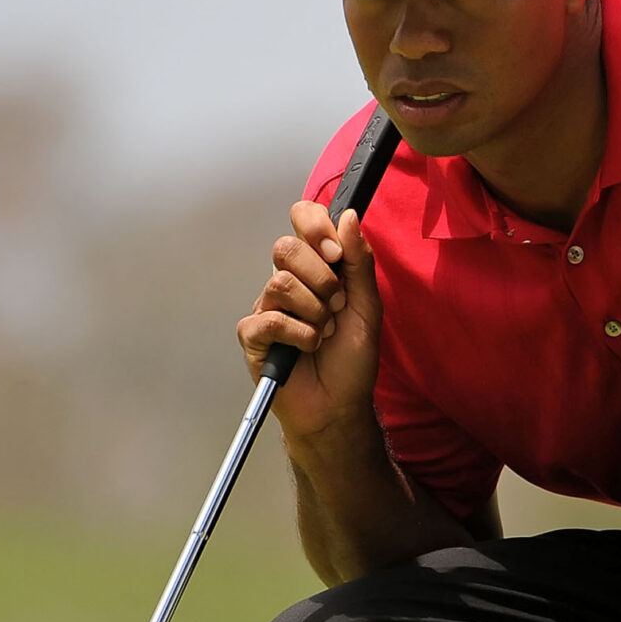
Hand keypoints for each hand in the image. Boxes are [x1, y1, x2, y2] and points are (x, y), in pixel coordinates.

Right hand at [237, 199, 383, 441]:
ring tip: (325, 332)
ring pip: (279, 283)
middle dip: (321, 278)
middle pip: (285, 248)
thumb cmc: (351, 359)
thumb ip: (358, 261)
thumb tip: (349, 216)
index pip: (301, 220)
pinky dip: (299, 335)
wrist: (340, 405)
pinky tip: (309, 347)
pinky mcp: (253, 337)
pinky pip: (269, 319)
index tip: (336, 254)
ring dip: (314, 311)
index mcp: (313, 268)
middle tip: (337, 306)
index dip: (316, 227)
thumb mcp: (367, 305)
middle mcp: (286, 283)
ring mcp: (267, 308)